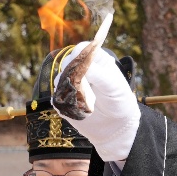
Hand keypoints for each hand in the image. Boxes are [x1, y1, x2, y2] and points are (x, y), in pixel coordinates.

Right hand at [53, 42, 140, 161]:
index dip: (78, 55)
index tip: (80, 66)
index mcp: (96, 61)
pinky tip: (78, 109)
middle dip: (72, 74)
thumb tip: (83, 65)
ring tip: (87, 101)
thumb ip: (98, 74)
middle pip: (66, 63)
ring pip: (60, 80)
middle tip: (84, 87)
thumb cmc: (119, 101)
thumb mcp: (113, 86)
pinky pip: (57, 98)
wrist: (116, 126)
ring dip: (69, 90)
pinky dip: (65, 102)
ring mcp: (72, 84)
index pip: (81, 50)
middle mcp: (81, 70)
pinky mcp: (65, 99)